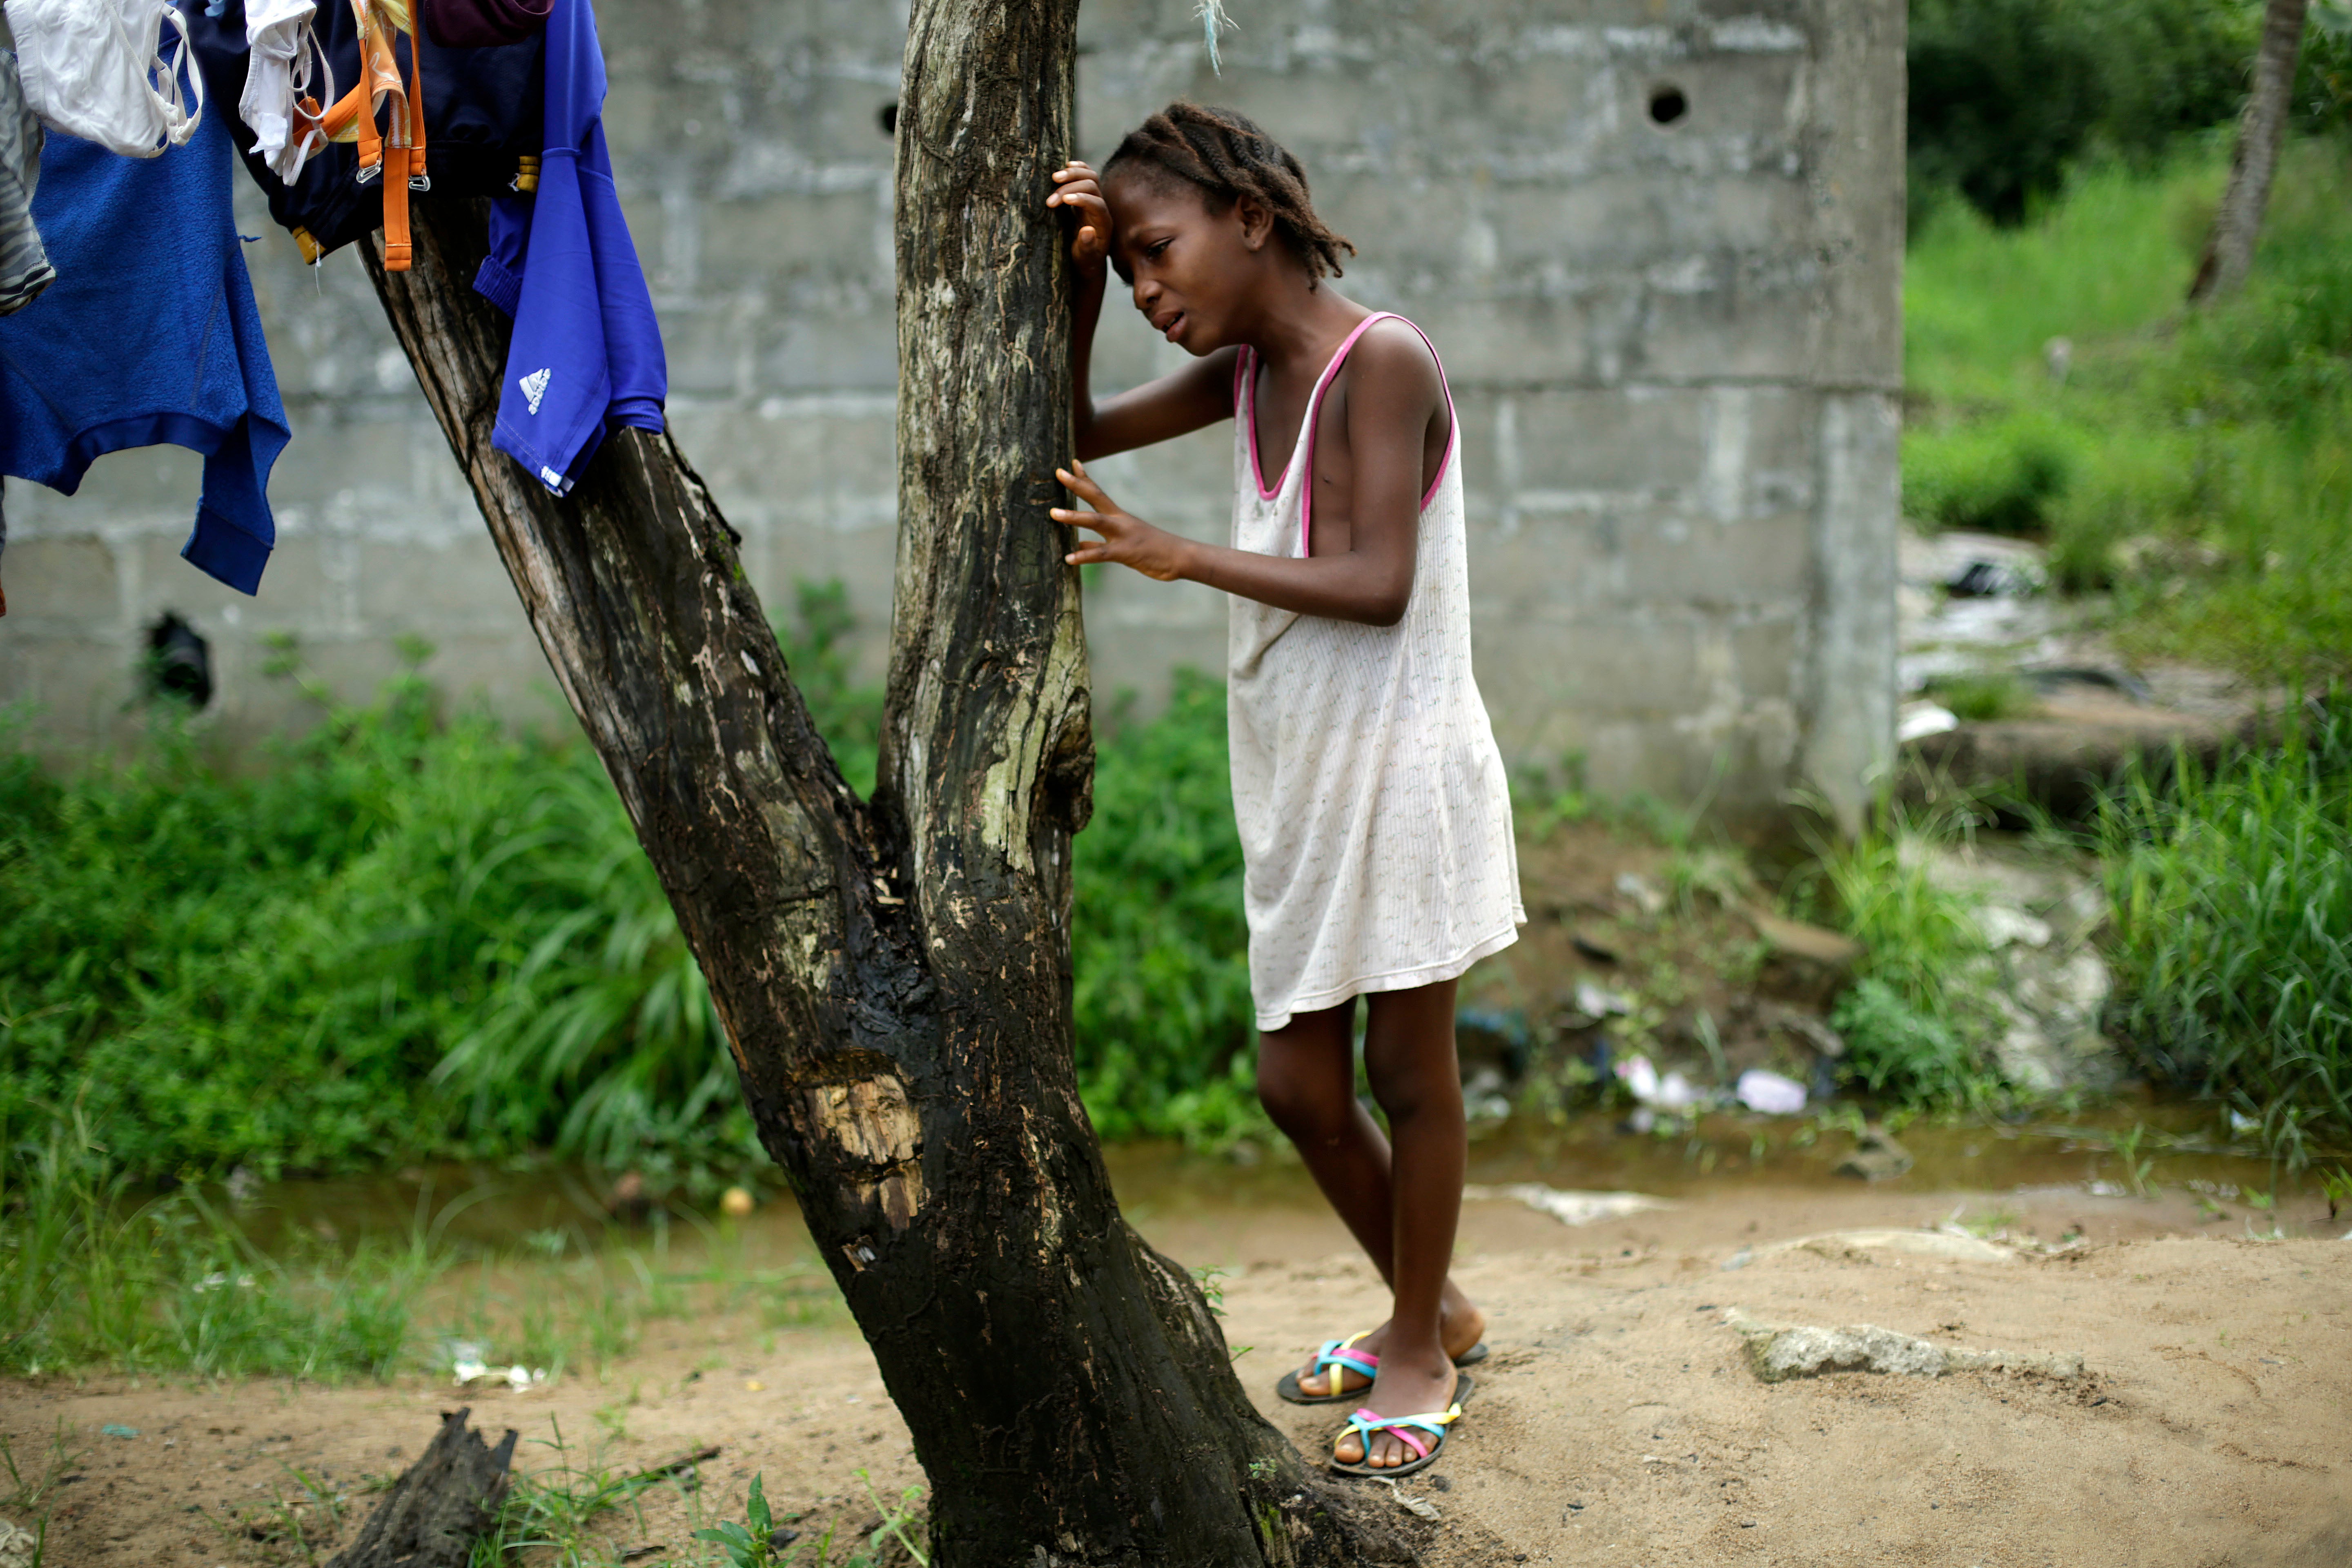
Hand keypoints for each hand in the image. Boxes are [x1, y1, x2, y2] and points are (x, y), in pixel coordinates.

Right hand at [1046, 161, 1111, 268]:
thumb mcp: (1085, 259)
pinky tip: (1067, 164)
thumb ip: (1087, 246)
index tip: (1063, 201)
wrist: (1086, 258)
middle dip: (1070, 189)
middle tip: (1050, 200)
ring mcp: (1093, 199)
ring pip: (1090, 176)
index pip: (1097, 203)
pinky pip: (1086, 175)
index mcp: (1103, 223)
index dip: (1082, 199)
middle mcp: (1101, 208)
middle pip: (1092, 186)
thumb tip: (1087, 230)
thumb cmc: (1085, 260)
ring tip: (1054, 177)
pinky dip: (1078, 168)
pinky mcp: (1084, 195)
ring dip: (1072, 174)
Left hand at [1052, 461, 1189, 581]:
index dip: (1084, 478)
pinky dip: (1084, 555)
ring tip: (1054, 514)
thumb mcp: (1124, 544)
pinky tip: (1068, 558)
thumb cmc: (1153, 551)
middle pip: (1096, 497)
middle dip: (1077, 484)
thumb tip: (1076, 544)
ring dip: (1074, 517)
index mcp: (1119, 517)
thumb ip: (1097, 544)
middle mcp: (1120, 521)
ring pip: (1095, 522)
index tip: (1071, 463)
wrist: (1180, 557)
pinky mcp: (1126, 552)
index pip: (1098, 492)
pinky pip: (1101, 553)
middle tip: (1059, 472)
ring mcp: (1123, 535)